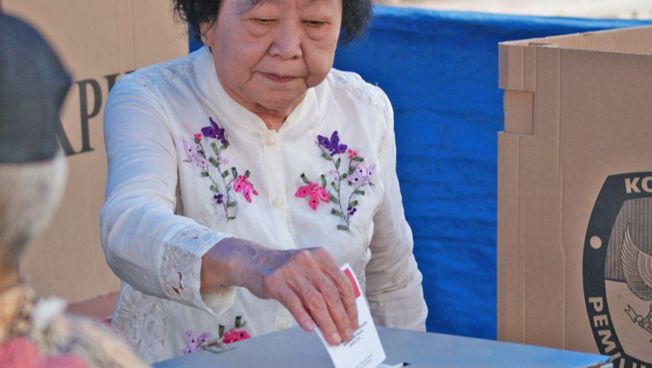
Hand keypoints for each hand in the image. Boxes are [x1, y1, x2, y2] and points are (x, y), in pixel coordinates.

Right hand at [201, 238, 357, 345]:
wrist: (254, 261)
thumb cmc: (286, 270)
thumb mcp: (307, 270)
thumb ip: (322, 287)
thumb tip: (338, 317)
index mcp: (321, 256)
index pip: (342, 283)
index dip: (350, 305)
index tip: (354, 323)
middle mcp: (308, 261)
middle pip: (330, 294)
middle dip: (341, 318)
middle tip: (346, 335)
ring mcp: (291, 271)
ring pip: (314, 300)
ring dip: (326, 323)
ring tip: (333, 338)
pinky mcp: (275, 282)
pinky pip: (293, 302)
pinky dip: (304, 317)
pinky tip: (311, 329)